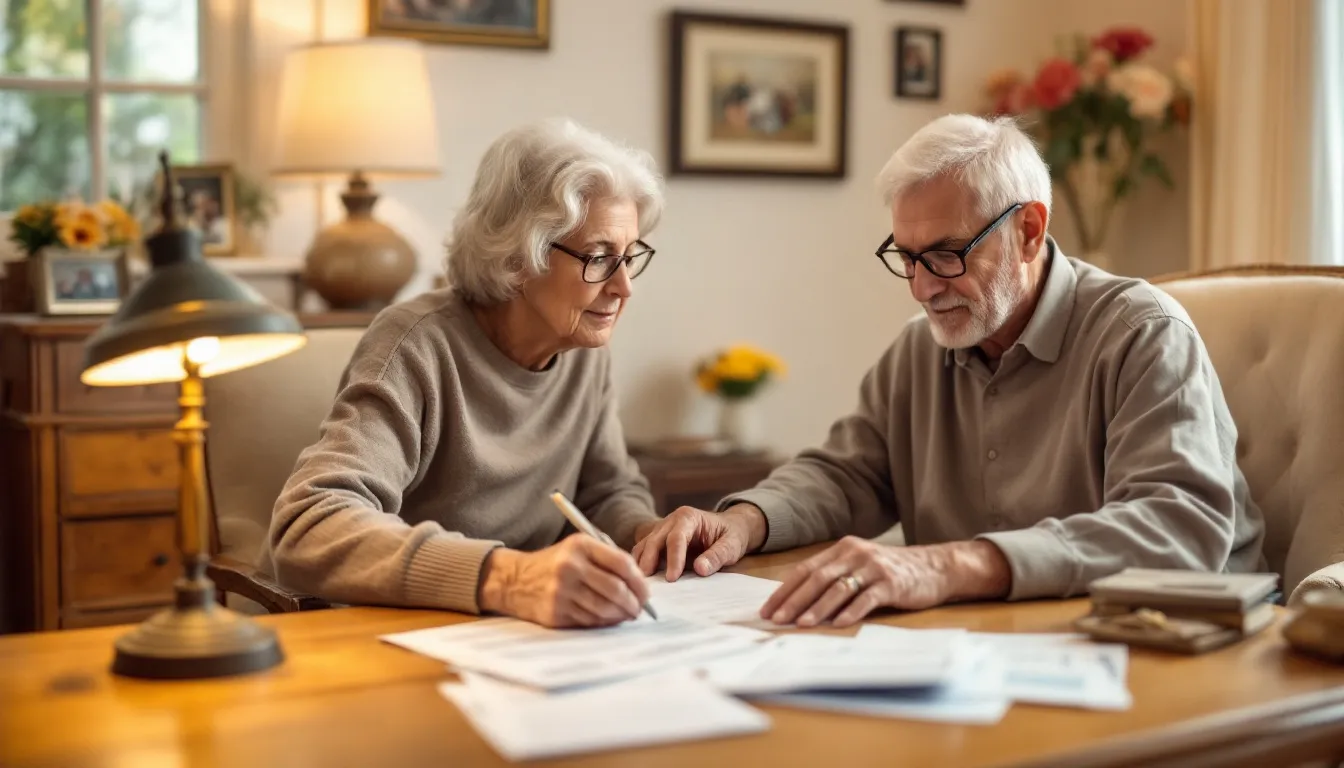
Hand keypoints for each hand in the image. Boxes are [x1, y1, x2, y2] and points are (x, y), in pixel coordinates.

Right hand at [478, 535, 649, 627]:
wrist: (513, 580)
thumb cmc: (554, 564)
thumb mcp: (576, 549)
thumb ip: (606, 560)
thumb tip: (639, 585)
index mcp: (579, 546)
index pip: (621, 564)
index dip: (639, 581)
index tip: (646, 593)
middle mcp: (570, 567)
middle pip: (616, 589)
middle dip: (634, 603)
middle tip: (640, 609)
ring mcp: (561, 591)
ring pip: (605, 608)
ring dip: (622, 615)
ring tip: (627, 614)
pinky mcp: (555, 612)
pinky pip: (590, 620)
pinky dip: (604, 622)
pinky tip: (609, 619)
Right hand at [632, 504, 766, 579]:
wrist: (730, 527)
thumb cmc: (732, 535)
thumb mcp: (732, 545)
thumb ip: (717, 556)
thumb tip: (700, 569)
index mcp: (689, 517)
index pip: (676, 538)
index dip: (673, 558)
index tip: (672, 578)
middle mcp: (671, 521)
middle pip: (654, 540)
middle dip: (649, 561)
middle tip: (646, 584)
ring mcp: (662, 529)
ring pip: (645, 545)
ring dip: (641, 564)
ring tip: (640, 584)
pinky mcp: (659, 541)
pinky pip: (645, 551)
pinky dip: (641, 564)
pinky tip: (641, 580)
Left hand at [760, 537, 1011, 627]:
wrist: (935, 567)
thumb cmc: (892, 572)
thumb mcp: (860, 566)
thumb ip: (834, 577)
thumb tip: (799, 602)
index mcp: (842, 549)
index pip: (806, 569)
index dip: (785, 590)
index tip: (768, 609)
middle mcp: (855, 554)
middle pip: (817, 578)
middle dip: (794, 600)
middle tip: (777, 619)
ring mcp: (874, 567)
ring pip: (838, 588)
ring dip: (818, 608)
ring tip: (801, 624)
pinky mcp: (891, 583)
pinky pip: (866, 598)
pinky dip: (851, 612)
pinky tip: (838, 624)